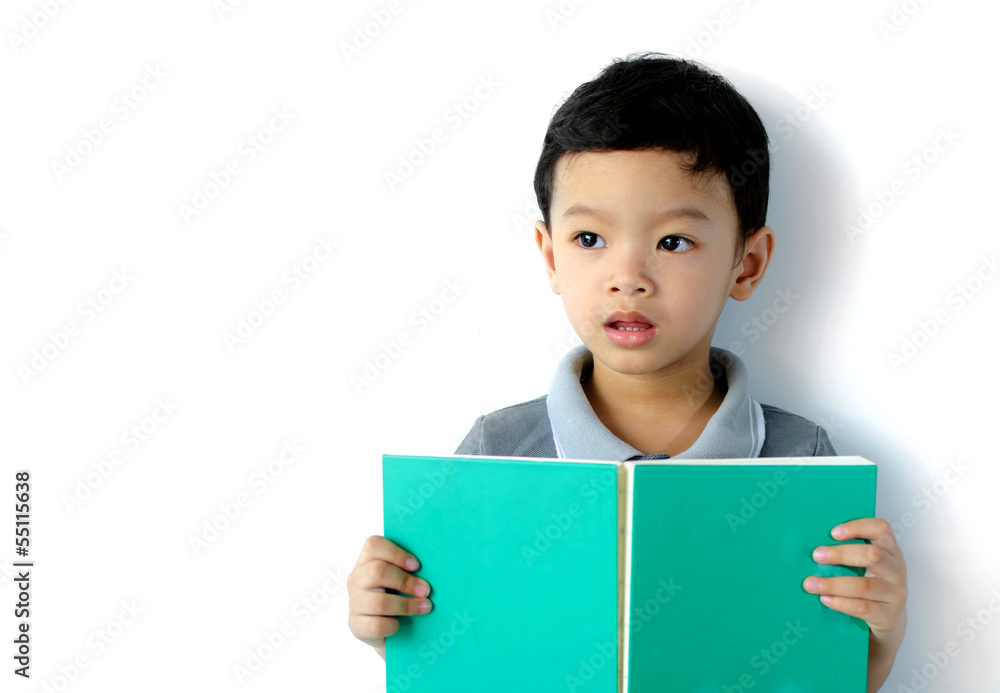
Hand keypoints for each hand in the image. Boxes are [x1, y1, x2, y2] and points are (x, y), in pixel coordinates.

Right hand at [347, 535, 432, 660]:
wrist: (385, 630)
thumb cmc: (397, 597)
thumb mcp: (400, 579)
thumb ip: (409, 569)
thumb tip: (434, 567)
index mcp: (366, 561)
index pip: (373, 545)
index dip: (396, 554)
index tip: (417, 565)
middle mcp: (356, 579)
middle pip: (378, 571)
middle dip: (406, 581)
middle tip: (426, 590)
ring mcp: (354, 602)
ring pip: (379, 602)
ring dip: (407, 605)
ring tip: (425, 607)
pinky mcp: (356, 625)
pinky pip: (377, 625)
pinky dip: (393, 625)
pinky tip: (400, 624)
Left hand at [803, 518, 906, 690]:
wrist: (889, 620)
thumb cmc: (871, 584)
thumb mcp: (868, 565)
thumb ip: (850, 552)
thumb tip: (813, 544)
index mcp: (890, 550)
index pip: (881, 529)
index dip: (858, 527)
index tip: (833, 532)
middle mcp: (896, 569)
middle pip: (872, 555)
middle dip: (840, 554)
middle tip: (816, 555)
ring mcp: (895, 593)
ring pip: (863, 585)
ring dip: (833, 584)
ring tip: (810, 583)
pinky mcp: (888, 615)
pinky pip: (863, 608)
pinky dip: (841, 603)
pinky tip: (825, 599)